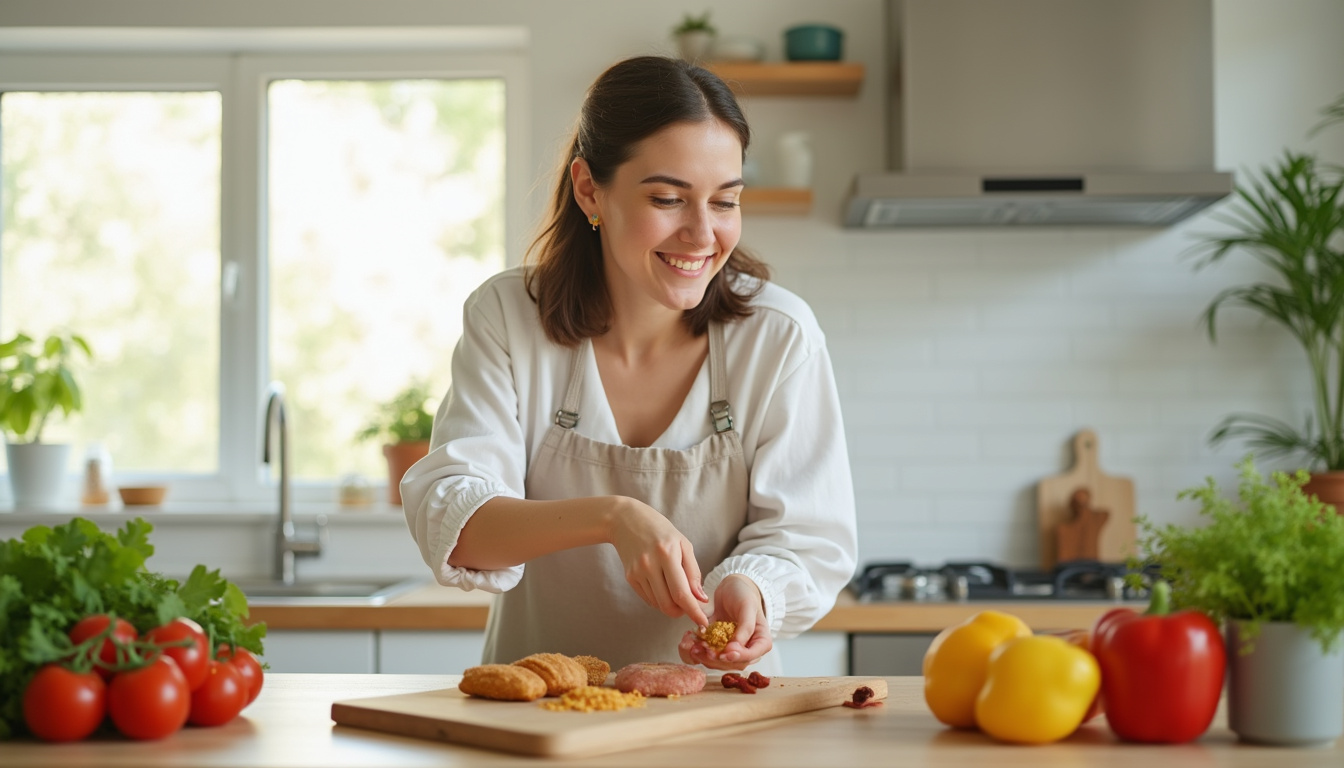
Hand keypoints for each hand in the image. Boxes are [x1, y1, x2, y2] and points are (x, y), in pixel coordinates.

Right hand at [606, 496, 708, 625]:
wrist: (626, 520)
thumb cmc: (660, 531)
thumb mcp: (683, 544)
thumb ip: (693, 572)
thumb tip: (701, 598)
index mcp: (667, 554)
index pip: (682, 593)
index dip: (693, 611)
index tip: (703, 622)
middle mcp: (650, 565)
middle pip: (669, 604)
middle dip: (682, 611)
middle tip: (689, 605)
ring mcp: (637, 572)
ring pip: (658, 604)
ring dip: (671, 605)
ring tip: (676, 591)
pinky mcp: (630, 577)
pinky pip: (649, 599)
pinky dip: (659, 599)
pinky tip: (663, 586)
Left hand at [678, 574, 771, 669]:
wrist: (731, 587)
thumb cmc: (744, 594)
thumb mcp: (748, 607)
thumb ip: (745, 628)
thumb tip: (735, 649)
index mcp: (760, 641)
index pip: (751, 656)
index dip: (737, 658)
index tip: (724, 653)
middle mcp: (747, 648)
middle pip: (733, 663)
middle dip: (716, 659)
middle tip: (704, 649)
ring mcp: (731, 648)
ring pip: (718, 662)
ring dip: (704, 657)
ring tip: (693, 646)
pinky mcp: (718, 646)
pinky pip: (708, 654)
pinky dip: (698, 651)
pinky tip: (691, 643)